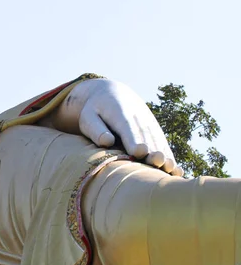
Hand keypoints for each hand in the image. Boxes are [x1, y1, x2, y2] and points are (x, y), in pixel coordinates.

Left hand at [50, 78, 182, 175]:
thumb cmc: (95, 110)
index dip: (133, 139)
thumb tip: (107, 141)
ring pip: (156, 140)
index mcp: (119, 112)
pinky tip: (176, 170)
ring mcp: (148, 123)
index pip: (126, 127)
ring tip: (170, 168)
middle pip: (145, 136)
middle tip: (158, 162)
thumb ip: (95, 129)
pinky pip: (162, 144)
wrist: (111, 94)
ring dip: (164, 154)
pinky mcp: (154, 130)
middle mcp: (138, 117)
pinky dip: (169, 155)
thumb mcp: (88, 117)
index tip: (139, 151)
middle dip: (152, 149)